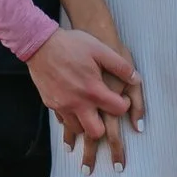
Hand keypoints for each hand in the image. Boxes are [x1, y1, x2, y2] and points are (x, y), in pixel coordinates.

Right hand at [30, 23, 143, 167]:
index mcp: (93, 90)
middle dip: (104, 127)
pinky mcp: (50, 104)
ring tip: (90, 111)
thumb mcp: (100, 50)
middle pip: (95, 132)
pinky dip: (70, 117)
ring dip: (86, 123)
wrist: (40, 44)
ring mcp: (62, 106)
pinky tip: (74, 107)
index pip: (117, 110)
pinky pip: (63, 120)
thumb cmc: (72, 45)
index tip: (122, 98)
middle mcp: (77, 103)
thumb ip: (120, 66)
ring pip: (77, 129)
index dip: (124, 105)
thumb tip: (136, 78)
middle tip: (105, 113)